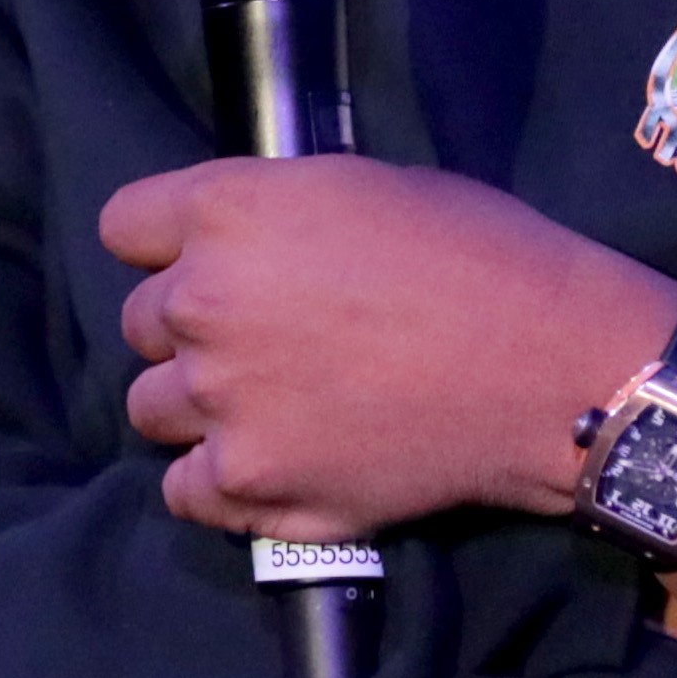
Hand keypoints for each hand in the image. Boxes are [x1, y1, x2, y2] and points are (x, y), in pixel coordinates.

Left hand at [100, 157, 673, 541]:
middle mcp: (202, 304)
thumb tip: (237, 245)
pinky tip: (275, 461)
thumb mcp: (364, 188)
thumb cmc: (479, 255)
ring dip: (199, 404)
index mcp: (227, 212)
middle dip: (192, 325)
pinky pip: (184, 489)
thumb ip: (273, 214)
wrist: (551, 370)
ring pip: (152, 406)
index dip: (167, 240)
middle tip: (269, 337)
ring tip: (272, 404)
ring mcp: (220, 403)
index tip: (208, 257)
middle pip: (140, 320)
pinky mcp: (250, 487)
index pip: (125, 225)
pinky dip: (220, 480)